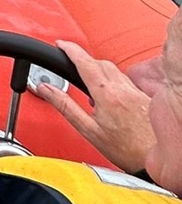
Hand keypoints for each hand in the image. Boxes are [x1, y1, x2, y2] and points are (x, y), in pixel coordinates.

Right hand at [35, 39, 154, 172]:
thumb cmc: (127, 150)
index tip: (61, 44)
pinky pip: (126, 81)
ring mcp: (136, 92)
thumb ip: (64, 106)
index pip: (84, 62)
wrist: (158, 159)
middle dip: (84, 60)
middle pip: (100, 63)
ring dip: (100, 70)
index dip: (70, 50)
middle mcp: (123, 89)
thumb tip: (45, 89)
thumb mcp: (88, 130)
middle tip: (71, 63)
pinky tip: (111, 97)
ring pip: (115, 70)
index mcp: (106, 94)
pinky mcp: (145, 98)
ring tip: (90, 84)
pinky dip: (114, 81)